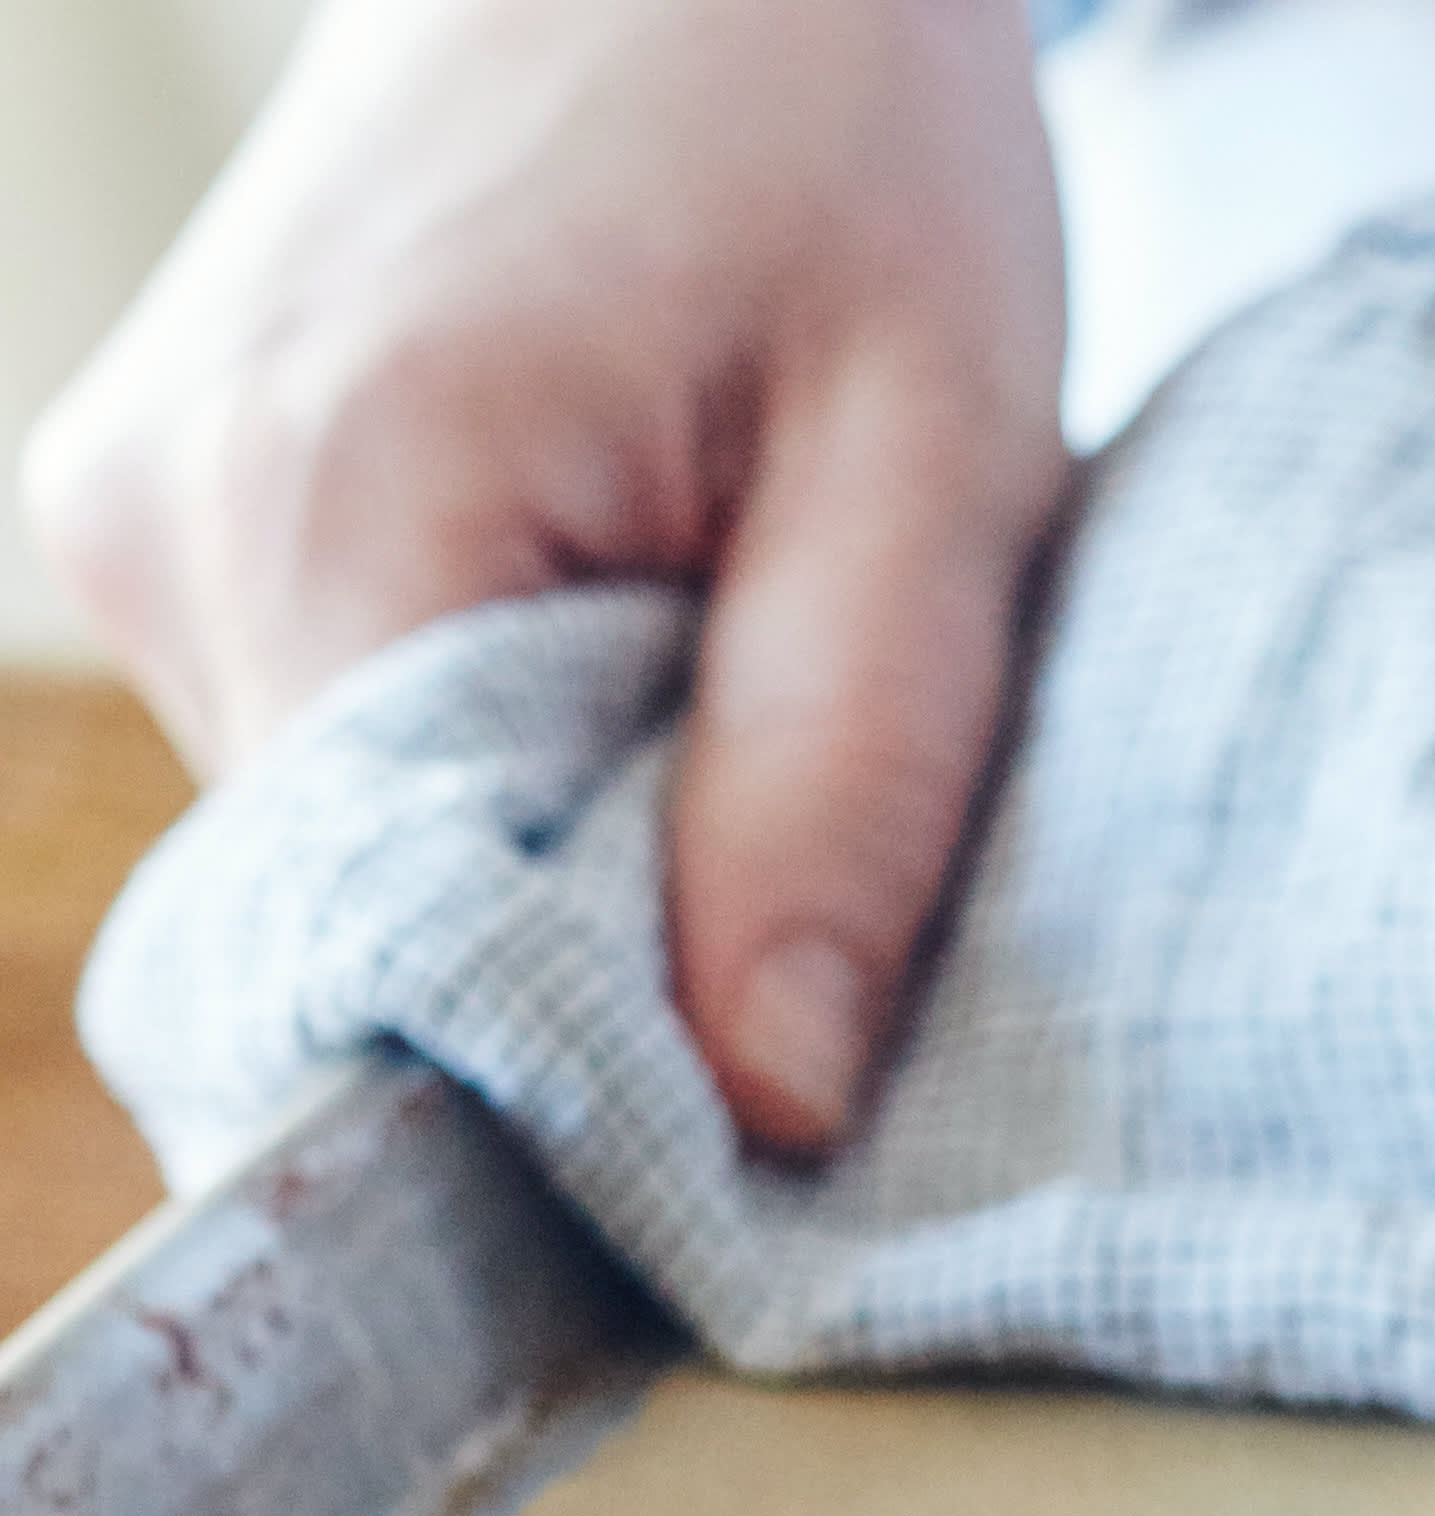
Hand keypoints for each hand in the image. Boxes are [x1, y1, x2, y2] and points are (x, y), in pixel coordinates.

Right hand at [20, 0, 1065, 1154]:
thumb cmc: (827, 125)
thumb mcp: (937, 450)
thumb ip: (850, 777)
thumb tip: (771, 1108)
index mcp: (330, 507)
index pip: (402, 952)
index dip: (599, 1072)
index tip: (777, 1102)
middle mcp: (160, 538)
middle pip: (378, 926)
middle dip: (600, 959)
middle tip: (802, 845)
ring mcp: (136, 533)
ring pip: (369, 855)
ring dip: (564, 849)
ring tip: (722, 685)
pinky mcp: (174, 529)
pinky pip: (352, 757)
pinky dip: (509, 763)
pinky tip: (631, 645)